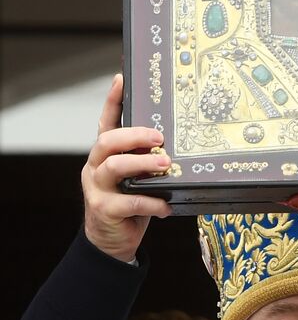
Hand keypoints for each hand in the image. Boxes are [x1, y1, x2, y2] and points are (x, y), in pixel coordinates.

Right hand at [82, 74, 172, 261]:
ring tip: (166, 166)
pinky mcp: (103, 209)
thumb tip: (179, 142)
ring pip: (114, 167)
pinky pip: (128, 201)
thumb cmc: (131, 202)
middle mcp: (97, 166)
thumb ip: (148, 159)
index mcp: (107, 153)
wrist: (112, 240)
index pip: (106, 121)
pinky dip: (151, 203)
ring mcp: (96, 187)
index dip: (113, 100)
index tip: (122, 78)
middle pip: (108, 140)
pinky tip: (166, 206)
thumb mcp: (140, 177)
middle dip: (134, 135)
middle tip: (160, 138)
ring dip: (143, 164)